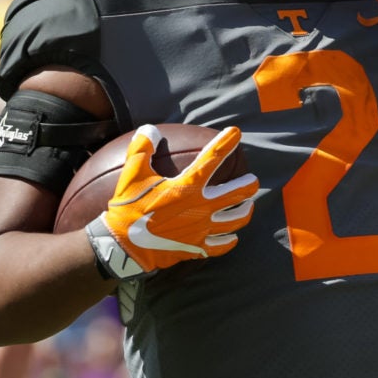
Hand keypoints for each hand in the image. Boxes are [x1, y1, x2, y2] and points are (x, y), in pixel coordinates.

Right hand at [87, 125, 257, 278]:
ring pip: (235, 220)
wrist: (124, 245)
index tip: (236, 133)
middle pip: (236, 194)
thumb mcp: (132, 173)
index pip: (212, 158)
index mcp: (187, 186)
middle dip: (248, 185)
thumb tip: (150, 129)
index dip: (225, 143)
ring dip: (244, 212)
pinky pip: (221, 246)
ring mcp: (201, 229)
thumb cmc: (128, 207)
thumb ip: (143, 147)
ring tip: (248, 206)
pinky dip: (229, 241)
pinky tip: (232, 237)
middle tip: (253, 180)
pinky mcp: (196, 248)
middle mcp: (201, 207)